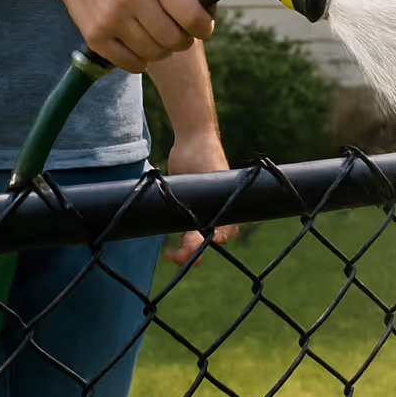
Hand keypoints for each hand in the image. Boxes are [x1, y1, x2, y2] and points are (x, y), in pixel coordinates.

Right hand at [51, 0, 210, 73]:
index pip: (194, 19)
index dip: (205, 28)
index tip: (201, 25)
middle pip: (177, 42)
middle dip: (183, 40)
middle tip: (177, 30)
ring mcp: (112, 17)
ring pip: (156, 55)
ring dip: (162, 50)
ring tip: (155, 33)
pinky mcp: (95, 35)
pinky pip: (132, 65)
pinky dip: (140, 60)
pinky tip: (137, 42)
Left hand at [163, 132, 238, 265]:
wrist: (191, 140)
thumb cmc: (205, 153)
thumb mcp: (212, 171)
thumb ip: (211, 189)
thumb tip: (212, 210)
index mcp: (226, 207)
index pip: (223, 232)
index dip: (213, 241)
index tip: (203, 243)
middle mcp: (215, 213)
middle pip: (208, 241)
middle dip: (195, 252)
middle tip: (178, 256)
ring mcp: (200, 213)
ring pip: (196, 240)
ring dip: (186, 251)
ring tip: (171, 256)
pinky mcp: (185, 209)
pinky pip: (184, 231)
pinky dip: (180, 242)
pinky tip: (169, 250)